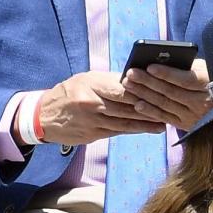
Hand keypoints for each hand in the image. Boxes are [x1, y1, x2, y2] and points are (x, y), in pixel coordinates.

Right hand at [37, 71, 165, 144]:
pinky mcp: (93, 134)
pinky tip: (150, 129)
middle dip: (149, 108)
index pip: (121, 88)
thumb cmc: (71, 92)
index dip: (141, 91)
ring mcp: (92, 120)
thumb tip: (139, 79)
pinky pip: (119, 131)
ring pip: (125, 121)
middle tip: (168, 108)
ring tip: (164, 122)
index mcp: (91, 84)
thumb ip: (111, 81)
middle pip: (126, 106)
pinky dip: (136, 130)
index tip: (159, 91)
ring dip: (147, 123)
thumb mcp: (87, 80)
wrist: (43, 116)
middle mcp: (91, 102)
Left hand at [121, 58, 212, 130]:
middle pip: (171, 92)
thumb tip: (161, 61)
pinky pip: (166, 118)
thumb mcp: (206, 70)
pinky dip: (151, 111)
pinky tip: (138, 104)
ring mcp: (195, 116)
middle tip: (130, 73)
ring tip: (128, 85)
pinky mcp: (188, 125)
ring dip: (144, 95)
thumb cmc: (212, 79)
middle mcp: (203, 103)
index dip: (167, 74)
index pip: (186, 80)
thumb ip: (188, 67)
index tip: (149, 66)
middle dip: (148, 82)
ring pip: (166, 104)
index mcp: (210, 86)